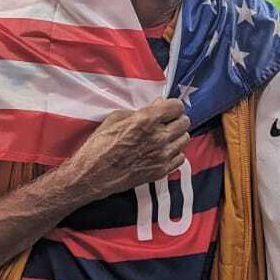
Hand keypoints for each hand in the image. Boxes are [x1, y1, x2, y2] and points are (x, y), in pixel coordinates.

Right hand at [60, 100, 188, 199]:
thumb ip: (141, 111)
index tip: (167, 108)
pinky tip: (162, 151)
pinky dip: (174, 152)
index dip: (172, 105)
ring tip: (164, 137)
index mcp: (146, 120)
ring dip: (176, 135)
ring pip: (185, 139)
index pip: (177, 106)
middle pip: (184, 122)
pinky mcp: (162, 171)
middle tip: (166, 121)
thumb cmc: (100, 144)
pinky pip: (181, 157)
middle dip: (176, 119)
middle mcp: (159, 137)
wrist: (93, 174)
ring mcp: (162, 156)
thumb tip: (158, 105)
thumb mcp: (116, 118)